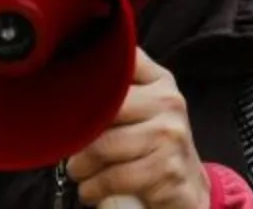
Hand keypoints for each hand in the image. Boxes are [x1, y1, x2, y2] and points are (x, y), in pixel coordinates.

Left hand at [66, 50, 208, 208]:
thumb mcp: (142, 107)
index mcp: (158, 80)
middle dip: (77, 133)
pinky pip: (114, 177)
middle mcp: (168, 101)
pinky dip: (93, 187)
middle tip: (69, 146)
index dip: (86, 80)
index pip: (118, 63)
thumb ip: (116, 86)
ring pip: (103, 146)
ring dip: (80, 166)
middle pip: (102, 109)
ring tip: (79, 171)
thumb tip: (66, 76)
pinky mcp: (167, 170)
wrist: (187, 186)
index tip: (66, 97)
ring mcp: (170, 135)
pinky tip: (91, 189)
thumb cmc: (153, 144)